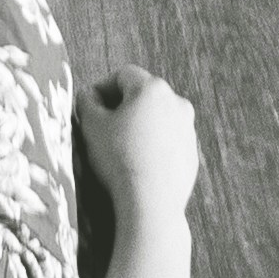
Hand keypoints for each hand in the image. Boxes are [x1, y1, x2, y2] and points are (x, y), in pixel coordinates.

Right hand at [76, 68, 199, 217]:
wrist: (151, 202)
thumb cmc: (120, 159)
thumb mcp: (92, 126)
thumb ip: (86, 103)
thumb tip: (89, 96)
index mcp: (153, 89)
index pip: (122, 75)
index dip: (101, 88)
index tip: (89, 106)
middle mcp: (176, 103)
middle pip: (142, 95)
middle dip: (121, 107)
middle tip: (102, 127)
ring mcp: (187, 129)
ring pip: (157, 119)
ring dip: (138, 126)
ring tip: (120, 148)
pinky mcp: (192, 153)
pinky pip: (168, 141)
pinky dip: (153, 146)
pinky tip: (137, 163)